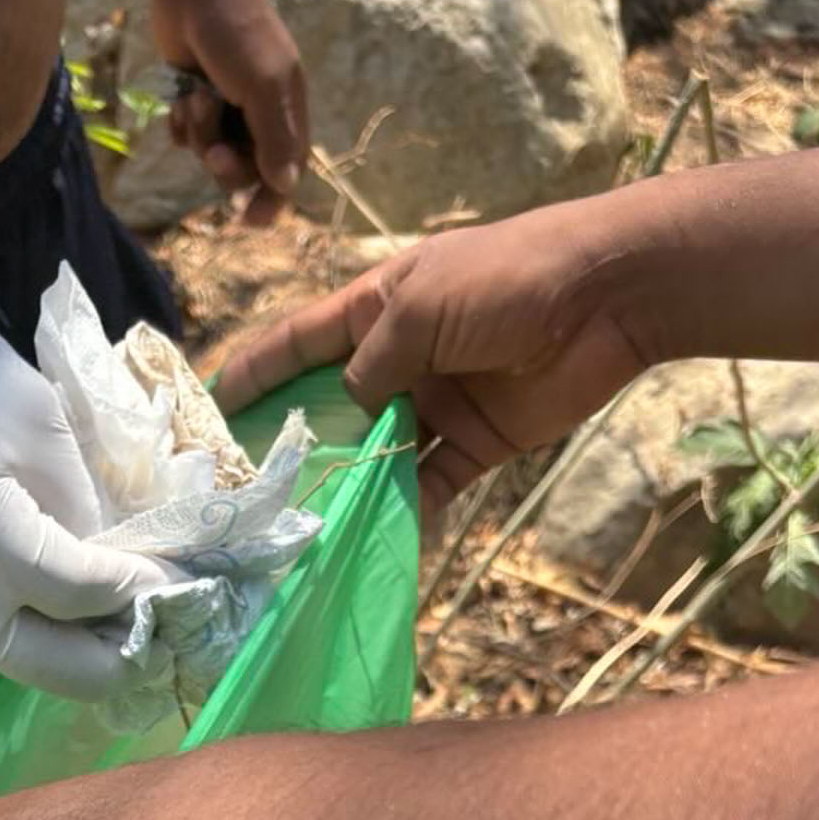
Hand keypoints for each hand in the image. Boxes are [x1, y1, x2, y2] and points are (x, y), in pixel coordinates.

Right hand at [0, 237, 170, 696]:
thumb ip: (83, 507)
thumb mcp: (40, 420)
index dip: (134, 594)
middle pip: (36, 663)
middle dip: (106, 666)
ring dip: (61, 646)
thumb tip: (126, 572)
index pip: (74, 592)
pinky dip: (13, 620)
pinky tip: (43, 596)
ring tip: (109, 620)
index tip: (174, 585)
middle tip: (155, 647)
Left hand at [152, 0, 307, 225]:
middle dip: (226, 165)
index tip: (250, 222)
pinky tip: (181, 97)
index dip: (272, 200)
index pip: (287, 171)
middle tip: (214, 149)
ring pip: (211, 154)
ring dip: (200, 134)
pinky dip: (182, 124)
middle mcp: (258, 112)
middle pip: (245, 171)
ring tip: (196, 98)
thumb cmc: (234, 31)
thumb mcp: (262, 86)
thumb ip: (275, 138)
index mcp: (286, 109)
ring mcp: (226, 106)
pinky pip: (187, 138)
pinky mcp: (194, 98)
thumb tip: (287, 185)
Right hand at [213, 198, 666, 516]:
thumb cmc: (508, 278)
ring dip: (346, 485)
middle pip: (331, 406)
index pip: (298, 341)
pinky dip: (405, 511)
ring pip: (376, 452)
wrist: (609, 295)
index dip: (253, 372)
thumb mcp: (419, 308)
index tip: (210, 408)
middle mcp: (399, 357)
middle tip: (248, 489)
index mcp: (376, 307)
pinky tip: (370, 541)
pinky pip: (429, 484)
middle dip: (293, 444)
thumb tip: (341, 413)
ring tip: (300, 527)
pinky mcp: (475, 442)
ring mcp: (436, 402)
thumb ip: (370, 363)